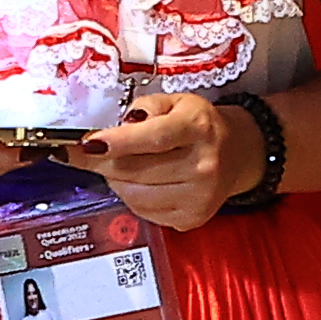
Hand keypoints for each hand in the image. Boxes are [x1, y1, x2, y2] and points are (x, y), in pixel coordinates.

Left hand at [80, 89, 252, 231]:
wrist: (236, 154)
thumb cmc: (199, 126)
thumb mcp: (177, 101)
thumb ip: (144, 106)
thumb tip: (115, 127)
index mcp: (198, 127)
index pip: (153, 137)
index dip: (117, 142)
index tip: (87, 143)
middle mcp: (203, 165)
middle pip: (135, 170)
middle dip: (101, 161)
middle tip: (85, 152)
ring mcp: (198, 197)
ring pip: (133, 194)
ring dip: (116, 179)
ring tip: (122, 164)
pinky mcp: (190, 218)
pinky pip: (143, 211)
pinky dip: (131, 195)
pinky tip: (140, 181)